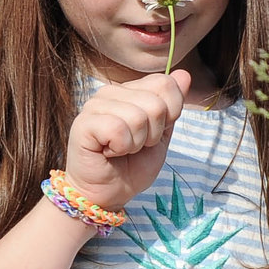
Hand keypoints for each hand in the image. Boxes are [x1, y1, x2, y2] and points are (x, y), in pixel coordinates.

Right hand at [63, 70, 191, 210]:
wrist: (108, 193)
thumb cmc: (133, 165)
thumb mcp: (163, 134)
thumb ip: (173, 105)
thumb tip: (184, 74)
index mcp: (131, 90)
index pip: (166, 84)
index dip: (170, 114)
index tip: (152, 133)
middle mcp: (110, 91)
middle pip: (156, 103)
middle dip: (153, 133)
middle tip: (135, 145)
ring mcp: (95, 105)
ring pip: (138, 117)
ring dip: (136, 143)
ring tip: (122, 150)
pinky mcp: (83, 123)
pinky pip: (118, 129)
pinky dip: (121, 148)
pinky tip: (108, 152)